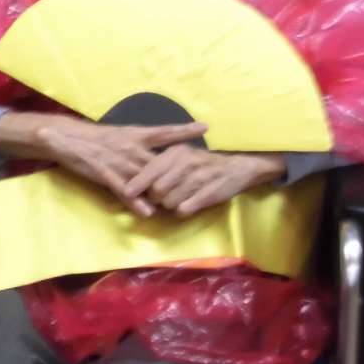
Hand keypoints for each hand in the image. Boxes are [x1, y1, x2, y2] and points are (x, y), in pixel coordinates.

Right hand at [0, 112, 206, 216]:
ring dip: (162, 190)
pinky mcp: (103, 172)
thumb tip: (155, 159)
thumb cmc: (92, 139)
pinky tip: (146, 211)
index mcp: (133, 134)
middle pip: (161, 158)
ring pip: (145, 175)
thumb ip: (136, 149)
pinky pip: (122, 188)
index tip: (206, 126)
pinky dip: (135, 200)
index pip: (164, 131)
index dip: (185, 129)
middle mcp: (129, 145)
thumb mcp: (117, 138)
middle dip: (182, 167)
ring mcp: (117, 159)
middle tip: (205, 170)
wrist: (62, 136)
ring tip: (181, 202)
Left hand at [124, 145, 285, 217]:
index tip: (127, 192)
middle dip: (155, 198)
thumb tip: (136, 180)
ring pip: (170, 201)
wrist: (237, 167)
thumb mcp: (180, 156)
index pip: (150, 169)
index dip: (137, 183)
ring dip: (169, 205)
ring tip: (176, 200)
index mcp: (176, 152)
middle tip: (160, 198)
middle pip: (157, 189)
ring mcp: (198, 178)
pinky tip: (186, 205)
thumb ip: (160, 166)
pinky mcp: (209, 194)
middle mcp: (185, 163)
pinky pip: (184, 209)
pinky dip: (182, 210)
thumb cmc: (201, 163)